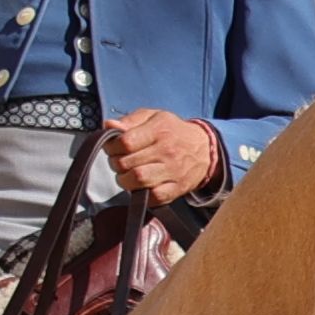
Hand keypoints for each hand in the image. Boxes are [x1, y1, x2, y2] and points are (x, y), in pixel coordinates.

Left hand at [98, 109, 223, 208]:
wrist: (205, 150)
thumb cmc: (173, 132)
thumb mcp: (154, 117)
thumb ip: (130, 120)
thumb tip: (108, 125)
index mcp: (159, 130)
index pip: (125, 142)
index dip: (111, 147)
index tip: (112, 147)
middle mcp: (167, 150)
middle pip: (127, 163)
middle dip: (116, 164)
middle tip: (120, 161)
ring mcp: (173, 171)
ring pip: (137, 180)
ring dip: (125, 180)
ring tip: (128, 174)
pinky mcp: (177, 188)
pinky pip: (154, 197)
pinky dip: (143, 194)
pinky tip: (142, 186)